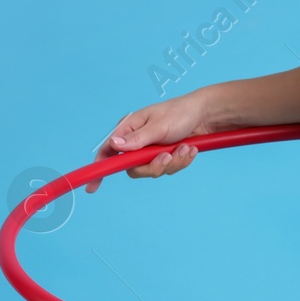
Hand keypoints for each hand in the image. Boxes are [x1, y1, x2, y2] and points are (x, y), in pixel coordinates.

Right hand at [87, 90, 216, 192]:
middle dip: (153, 166)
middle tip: (167, 157)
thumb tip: (114, 145)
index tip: (93, 187)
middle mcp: (138, 141)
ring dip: (172, 162)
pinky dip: (181, 162)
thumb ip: (137, 139)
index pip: (108, 151)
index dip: (100, 168)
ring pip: (153, 171)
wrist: (206, 115)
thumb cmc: (180, 113)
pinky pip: (169, 169)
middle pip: (133, 168)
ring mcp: (152, 150)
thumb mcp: (158, 126)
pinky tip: (190, 149)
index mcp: (129, 129)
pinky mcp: (166, 156)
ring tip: (185, 148)